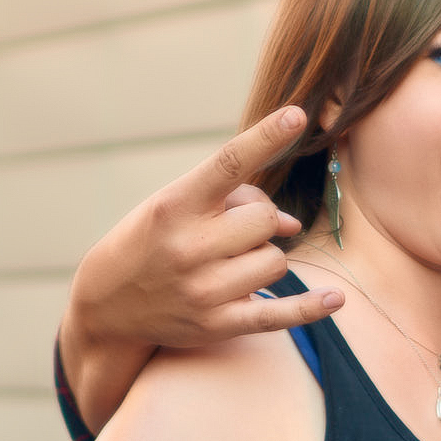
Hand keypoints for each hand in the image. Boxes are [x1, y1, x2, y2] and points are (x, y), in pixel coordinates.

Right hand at [60, 106, 342, 430]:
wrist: (105, 308)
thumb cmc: (150, 241)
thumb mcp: (174, 206)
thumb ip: (232, 202)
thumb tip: (292, 225)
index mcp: (175, 206)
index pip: (227, 164)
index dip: (265, 138)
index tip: (297, 115)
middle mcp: (188, 247)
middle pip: (264, 219)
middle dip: (258, 220)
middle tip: (229, 230)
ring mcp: (203, 290)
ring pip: (275, 260)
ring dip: (263, 257)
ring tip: (229, 263)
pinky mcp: (216, 325)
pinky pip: (277, 313)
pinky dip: (309, 307)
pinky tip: (335, 297)